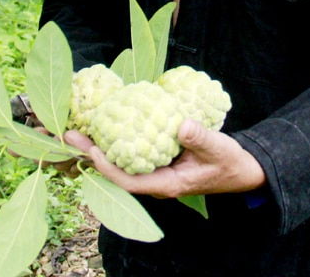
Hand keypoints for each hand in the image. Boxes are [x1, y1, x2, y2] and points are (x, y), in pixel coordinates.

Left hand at [63, 119, 265, 198]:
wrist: (240, 170)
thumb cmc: (228, 162)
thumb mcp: (218, 148)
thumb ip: (200, 138)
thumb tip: (181, 125)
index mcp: (167, 184)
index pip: (129, 181)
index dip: (108, 168)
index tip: (92, 150)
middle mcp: (156, 181)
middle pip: (117, 173)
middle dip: (92, 155)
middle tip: (70, 135)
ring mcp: (155, 172)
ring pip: (121, 163)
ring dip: (100, 147)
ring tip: (78, 129)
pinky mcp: (158, 162)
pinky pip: (132, 154)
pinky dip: (117, 140)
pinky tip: (107, 124)